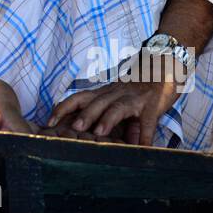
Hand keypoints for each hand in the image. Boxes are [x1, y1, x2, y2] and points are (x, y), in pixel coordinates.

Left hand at [46, 51, 182, 145]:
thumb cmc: (137, 87)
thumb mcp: (117, 98)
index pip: (79, 97)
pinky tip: (144, 148)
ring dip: (107, 119)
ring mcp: (134, 98)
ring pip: (117, 106)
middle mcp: (115, 93)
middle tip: (71, 129)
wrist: (164, 64)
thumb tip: (91, 136)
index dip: (63, 108)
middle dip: (82, 115)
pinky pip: (148, 120)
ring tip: (98, 132)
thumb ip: (106, 114)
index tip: (48, 121)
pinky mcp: (152, 104)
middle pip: (95, 102)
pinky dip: (146, 134)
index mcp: (104, 93)